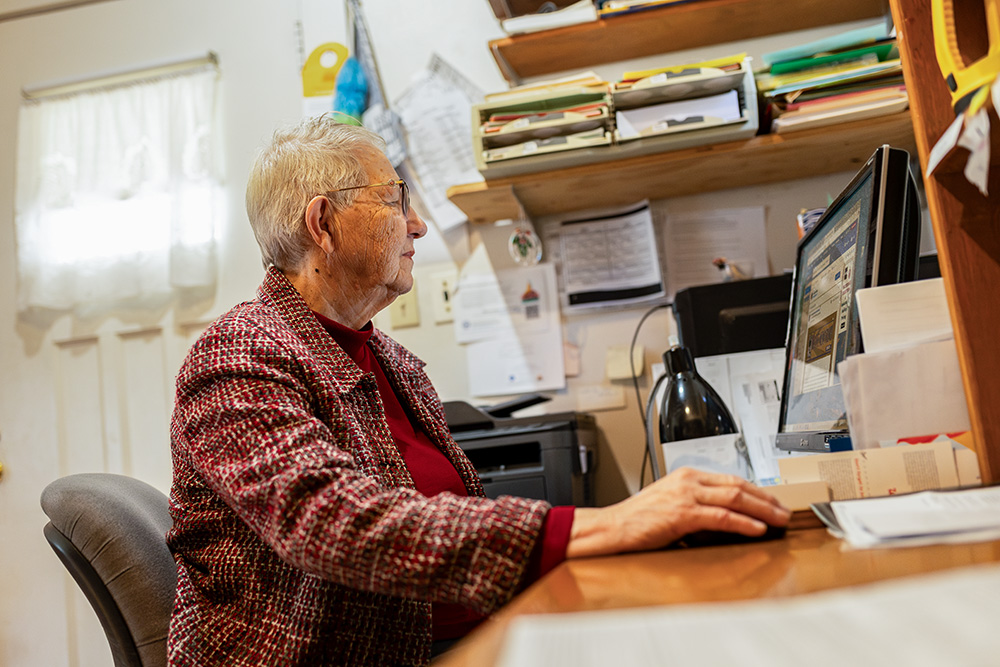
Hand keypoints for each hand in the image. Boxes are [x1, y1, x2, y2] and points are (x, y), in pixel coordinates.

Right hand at [566, 467, 790, 558]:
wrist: (613, 528)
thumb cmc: (638, 520)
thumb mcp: (670, 504)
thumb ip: (696, 505)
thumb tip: (727, 518)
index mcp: (687, 475)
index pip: (731, 479)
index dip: (757, 491)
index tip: (772, 503)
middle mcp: (688, 480)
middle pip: (739, 485)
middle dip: (767, 500)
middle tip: (784, 512)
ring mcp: (686, 495)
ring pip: (735, 498)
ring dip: (763, 510)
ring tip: (779, 521)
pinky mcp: (682, 514)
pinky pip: (721, 516)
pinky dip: (743, 522)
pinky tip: (757, 529)